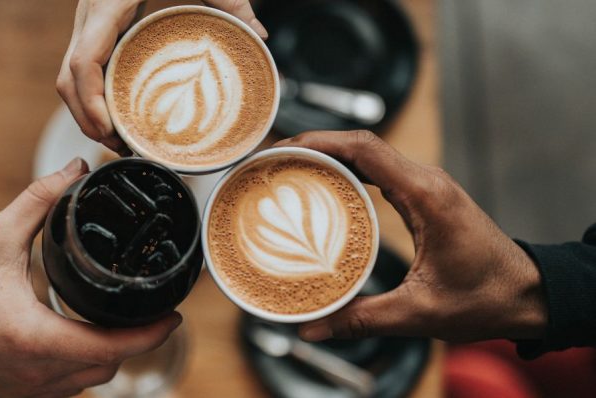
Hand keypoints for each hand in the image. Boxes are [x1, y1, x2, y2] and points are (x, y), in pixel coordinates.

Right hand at [56, 0, 267, 153]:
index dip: (89, 102)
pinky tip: (116, 113)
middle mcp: (88, 16)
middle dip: (87, 120)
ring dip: (86, 113)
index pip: (82, 62)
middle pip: (68, 81)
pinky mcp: (93, 29)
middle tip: (121, 147)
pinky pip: (80, 70)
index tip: (109, 129)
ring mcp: (86, 24)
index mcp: (106, 4)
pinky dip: (91, 96)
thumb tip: (259, 34)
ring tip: (120, 141)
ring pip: (68, 79)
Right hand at [274, 131, 547, 342]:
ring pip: (368, 154)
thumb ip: (362, 319)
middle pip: (360, 144)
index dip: (318, 141)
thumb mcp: (419, 312)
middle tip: (272, 162)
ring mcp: (425, 186)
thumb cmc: (487, 298)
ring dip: (328, 156)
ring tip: (287, 170)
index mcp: (426, 195)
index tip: (282, 148)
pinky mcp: (423, 197)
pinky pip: (378, 172)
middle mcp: (426, 181)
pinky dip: (346, 172)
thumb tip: (312, 327)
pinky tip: (322, 189)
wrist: (528, 295)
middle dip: (312, 145)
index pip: (365, 148)